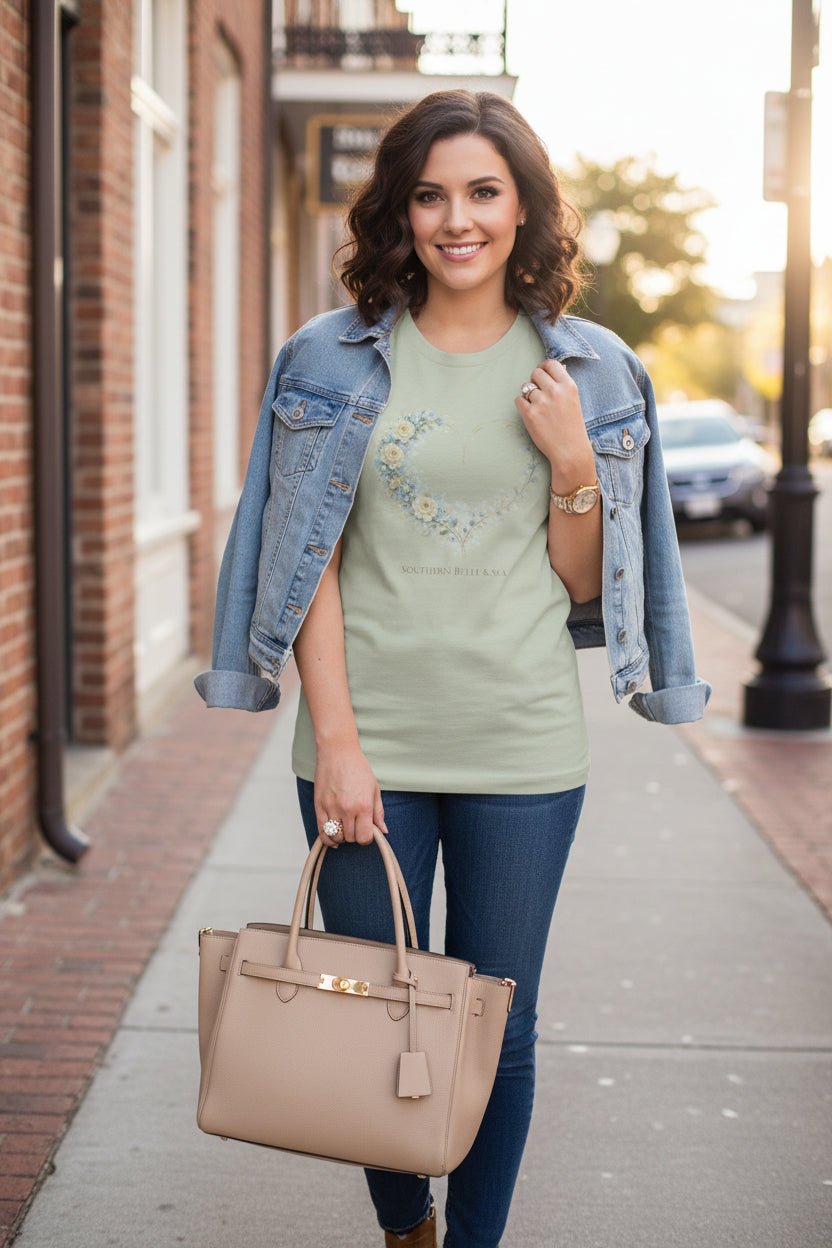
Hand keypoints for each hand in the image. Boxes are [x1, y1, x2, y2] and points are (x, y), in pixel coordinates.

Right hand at [314, 741, 387, 846]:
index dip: (367, 838)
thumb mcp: (374, 788)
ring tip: (345, 827)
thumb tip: (383, 831)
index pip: (364, 837)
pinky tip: (333, 836)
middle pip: (351, 838)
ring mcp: (331, 808)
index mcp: (364, 806)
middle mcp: (347, 809)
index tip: (366, 831)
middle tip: (356, 826)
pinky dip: (328, 838)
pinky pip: (322, 832)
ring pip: (336, 837)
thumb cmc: (358, 768)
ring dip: (342, 836)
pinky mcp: (319, 806)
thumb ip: (378, 812)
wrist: (338, 752)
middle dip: (355, 836)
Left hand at [515, 359, 595, 492]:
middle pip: (536, 373)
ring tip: (538, 408)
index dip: (544, 368)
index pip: (551, 364)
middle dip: (535, 381)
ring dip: (528, 395)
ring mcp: (541, 402)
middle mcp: (555, 391)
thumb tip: (547, 373)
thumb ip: (561, 386)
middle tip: (538, 393)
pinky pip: (518, 400)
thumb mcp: (574, 401)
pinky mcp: (530, 414)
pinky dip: (522, 406)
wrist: (570, 451)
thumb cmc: (572, 427)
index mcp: (568, 386)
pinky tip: (531, 414)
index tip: (542, 374)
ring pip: (525, 387)